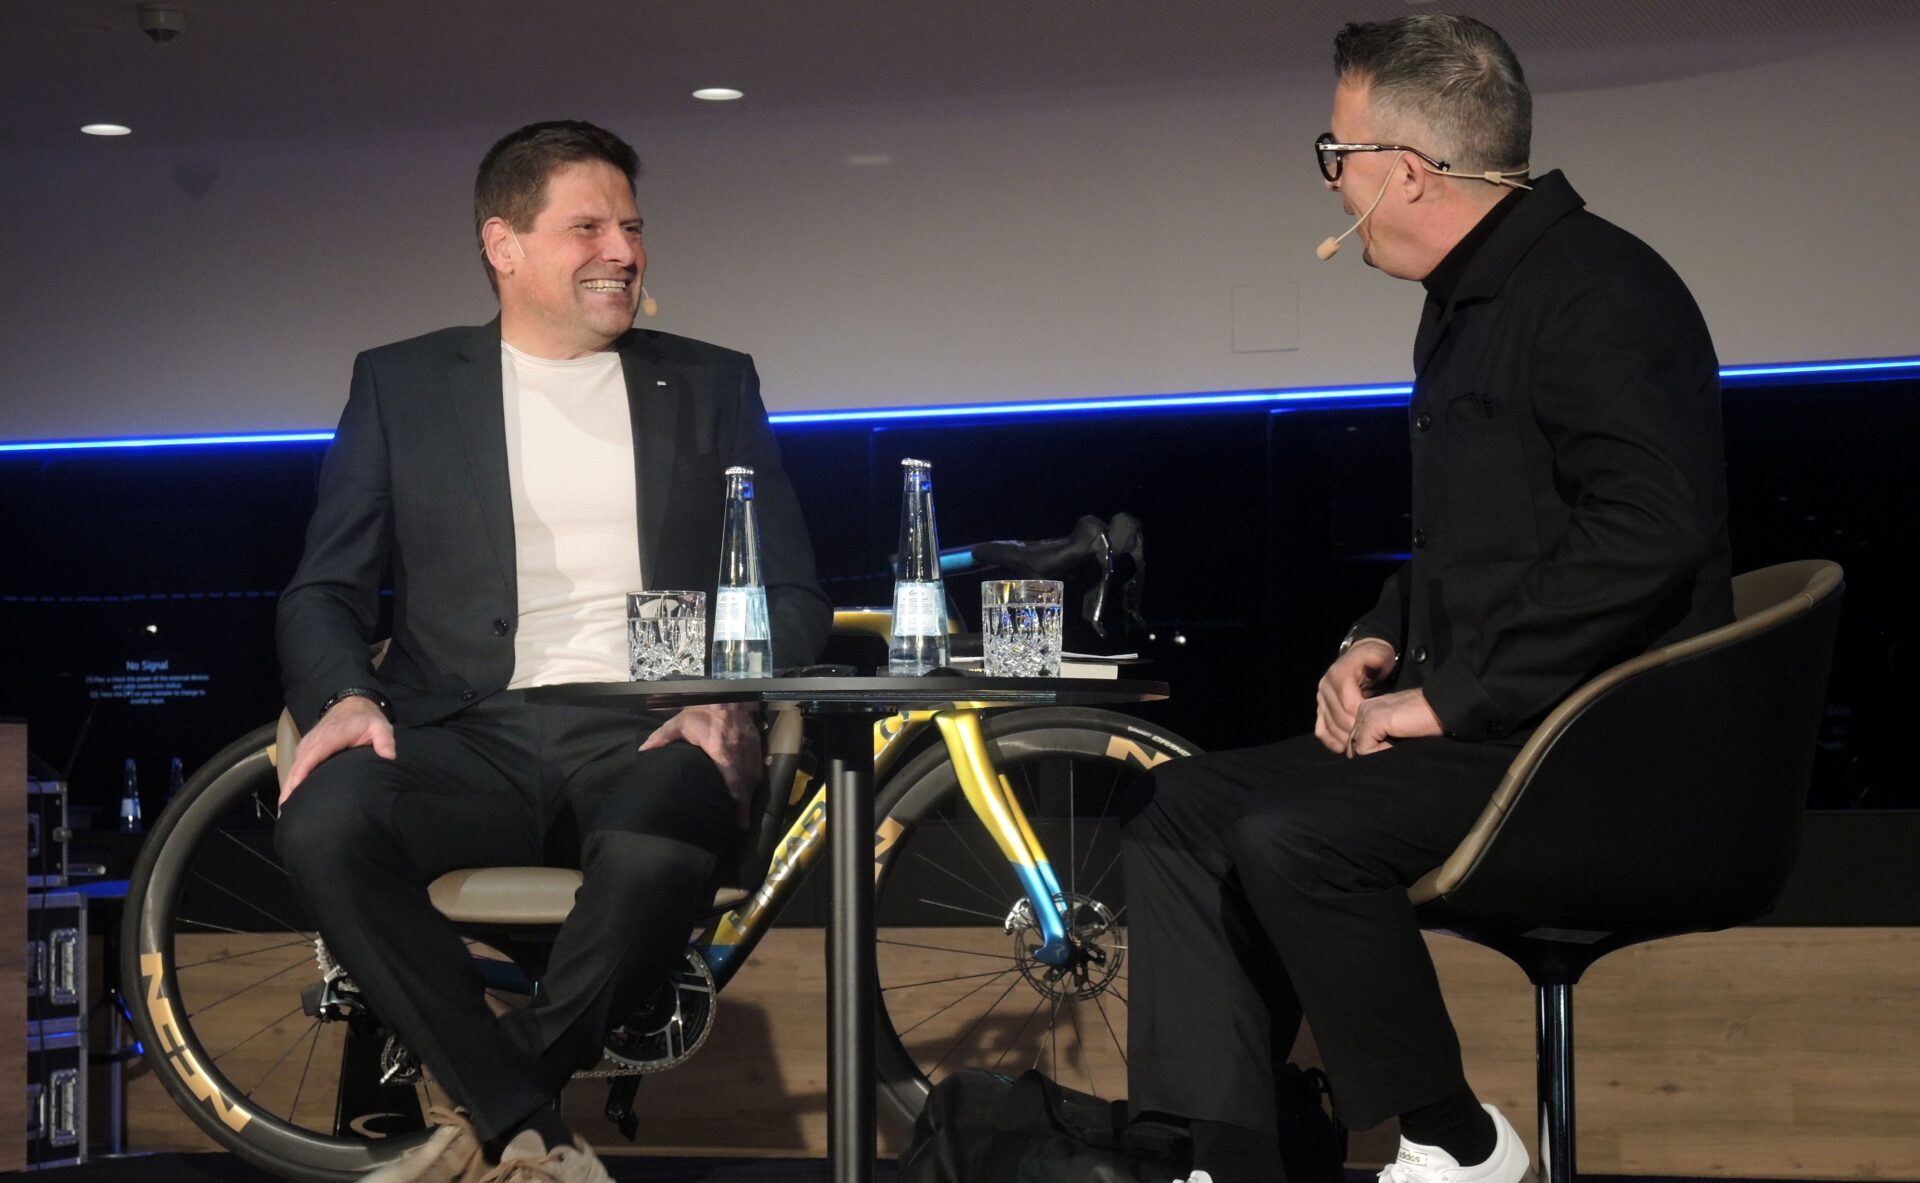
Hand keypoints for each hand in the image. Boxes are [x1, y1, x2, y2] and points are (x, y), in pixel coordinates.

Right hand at [279, 696, 395, 805]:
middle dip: (289, 788)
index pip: (311, 756)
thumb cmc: (366, 719)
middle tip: (285, 812)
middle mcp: (314, 741)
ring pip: (294, 767)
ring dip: (288, 786)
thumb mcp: (380, 726)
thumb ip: (385, 740)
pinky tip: (290, 797)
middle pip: (297, 766)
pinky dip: (291, 780)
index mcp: (330, 737)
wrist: (352, 704)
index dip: (301, 774)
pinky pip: (296, 765)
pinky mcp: (306, 748)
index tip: (293, 791)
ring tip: (285, 810)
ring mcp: (308, 744)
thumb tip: (388, 756)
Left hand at [639, 703, 761, 826]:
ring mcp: (749, 748)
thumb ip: (662, 737)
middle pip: (745, 784)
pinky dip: (754, 780)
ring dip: (749, 795)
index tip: (737, 818)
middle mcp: (738, 752)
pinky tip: (749, 789)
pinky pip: (758, 766)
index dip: (736, 801)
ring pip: (754, 777)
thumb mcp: (679, 722)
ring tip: (744, 812)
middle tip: (741, 824)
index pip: (731, 779)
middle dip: (744, 806)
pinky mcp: (756, 744)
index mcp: (720, 750)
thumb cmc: (702, 710)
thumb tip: (643, 751)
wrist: (727, 695)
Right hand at [1314, 638, 1398, 753]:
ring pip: (1329, 726)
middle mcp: (1325, 687)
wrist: (1361, 661)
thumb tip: (1376, 661)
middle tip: (1372, 740)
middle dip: (1355, 731)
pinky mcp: (1320, 709)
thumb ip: (1378, 657)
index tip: (1377, 726)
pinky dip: (1331, 740)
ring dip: (1345, 738)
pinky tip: (1344, 747)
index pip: (1348, 704)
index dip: (1362, 717)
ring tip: (1362, 745)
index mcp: (1338, 675)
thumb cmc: (1374, 660)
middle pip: (1338, 718)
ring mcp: (1321, 700)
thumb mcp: (1380, 654)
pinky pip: (1321, 730)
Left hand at [1343, 688, 1443, 756]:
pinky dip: (1380, 754)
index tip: (1393, 750)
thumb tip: (1362, 761)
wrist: (1445, 708)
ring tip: (1399, 745)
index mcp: (1368, 711)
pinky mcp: (1374, 719)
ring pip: (1357, 749)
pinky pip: (1364, 749)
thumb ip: (1379, 741)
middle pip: (1353, 746)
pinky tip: (1398, 744)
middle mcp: (1363, 709)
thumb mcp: (1397, 733)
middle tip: (1395, 749)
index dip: (1371, 754)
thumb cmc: (1426, 723)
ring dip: (1377, 755)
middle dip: (1371, 756)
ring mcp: (1367, 712)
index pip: (1355, 741)